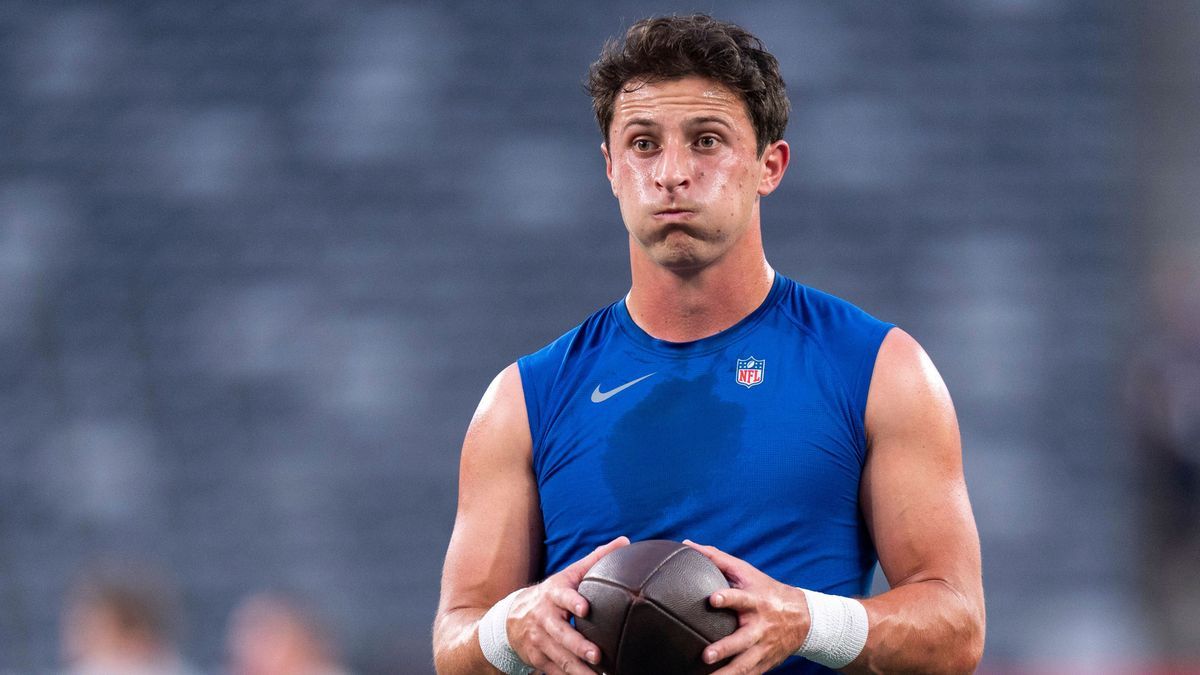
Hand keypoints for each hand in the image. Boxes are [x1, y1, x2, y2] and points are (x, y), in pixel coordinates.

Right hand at [506, 536, 629, 674]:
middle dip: (579, 646)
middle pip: (561, 635)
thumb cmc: (552, 595)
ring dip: (579, 671)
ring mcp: (540, 642)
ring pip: (561, 659)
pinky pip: (556, 673)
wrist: (513, 618)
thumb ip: (595, 559)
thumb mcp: (568, 575)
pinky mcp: (539, 660)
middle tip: (597, 655)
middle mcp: (544, 619)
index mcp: (553, 595)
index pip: (562, 597)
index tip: (585, 609)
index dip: (572, 602)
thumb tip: (624, 541)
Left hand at [684, 540, 809, 674]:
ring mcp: (761, 649)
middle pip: (742, 641)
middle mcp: (759, 627)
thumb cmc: (765, 590)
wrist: (803, 618)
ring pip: (744, 666)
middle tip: (706, 655)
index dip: (727, 598)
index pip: (740, 598)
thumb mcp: (745, 572)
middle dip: (725, 648)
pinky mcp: (762, 664)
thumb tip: (686, 544)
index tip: (712, 599)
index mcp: (755, 602)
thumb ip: (716, 559)